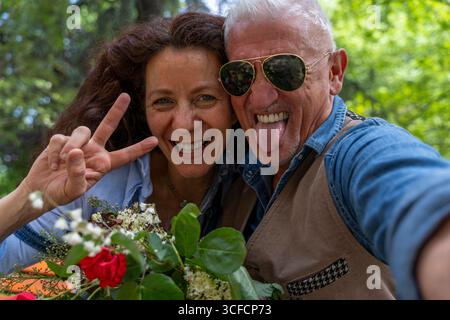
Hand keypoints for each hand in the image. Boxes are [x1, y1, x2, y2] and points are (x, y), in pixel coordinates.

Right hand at [20, 93, 157, 212]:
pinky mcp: (62, 140)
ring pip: (81, 132)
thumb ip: (77, 173)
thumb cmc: (63, 193)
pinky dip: (55, 152)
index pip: (125, 156)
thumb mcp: (74, 190)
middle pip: (107, 126)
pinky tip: (52, 164)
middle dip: (116, 111)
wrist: (42, 191)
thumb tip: (76, 151)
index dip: (139, 149)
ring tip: (61, 163)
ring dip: (71, 146)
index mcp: (103, 164)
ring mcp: (79, 143)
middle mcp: (94, 151)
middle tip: (126, 96)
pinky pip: (60, 138)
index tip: (155, 141)